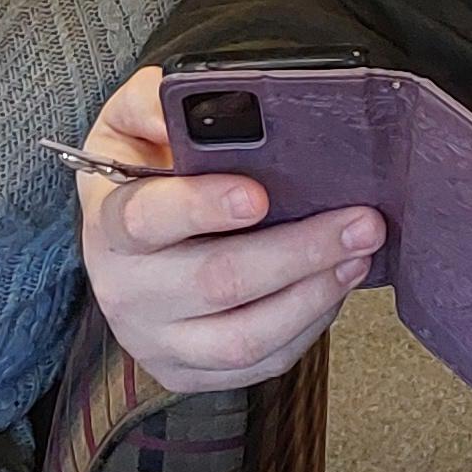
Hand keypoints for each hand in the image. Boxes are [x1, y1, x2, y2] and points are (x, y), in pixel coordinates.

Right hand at [74, 63, 383, 394]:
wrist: (122, 252)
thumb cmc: (141, 179)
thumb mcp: (128, 127)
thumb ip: (147, 100)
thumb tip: (173, 98)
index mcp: (110, 224)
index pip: (148, 219)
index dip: (202, 208)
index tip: (258, 195)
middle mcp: (127, 290)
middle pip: (216, 282)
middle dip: (299, 252)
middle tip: (361, 221)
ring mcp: (157, 340)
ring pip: (244, 337)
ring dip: (314, 295)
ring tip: (359, 255)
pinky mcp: (187, 373)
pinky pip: (259, 365)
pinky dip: (308, 328)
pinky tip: (335, 287)